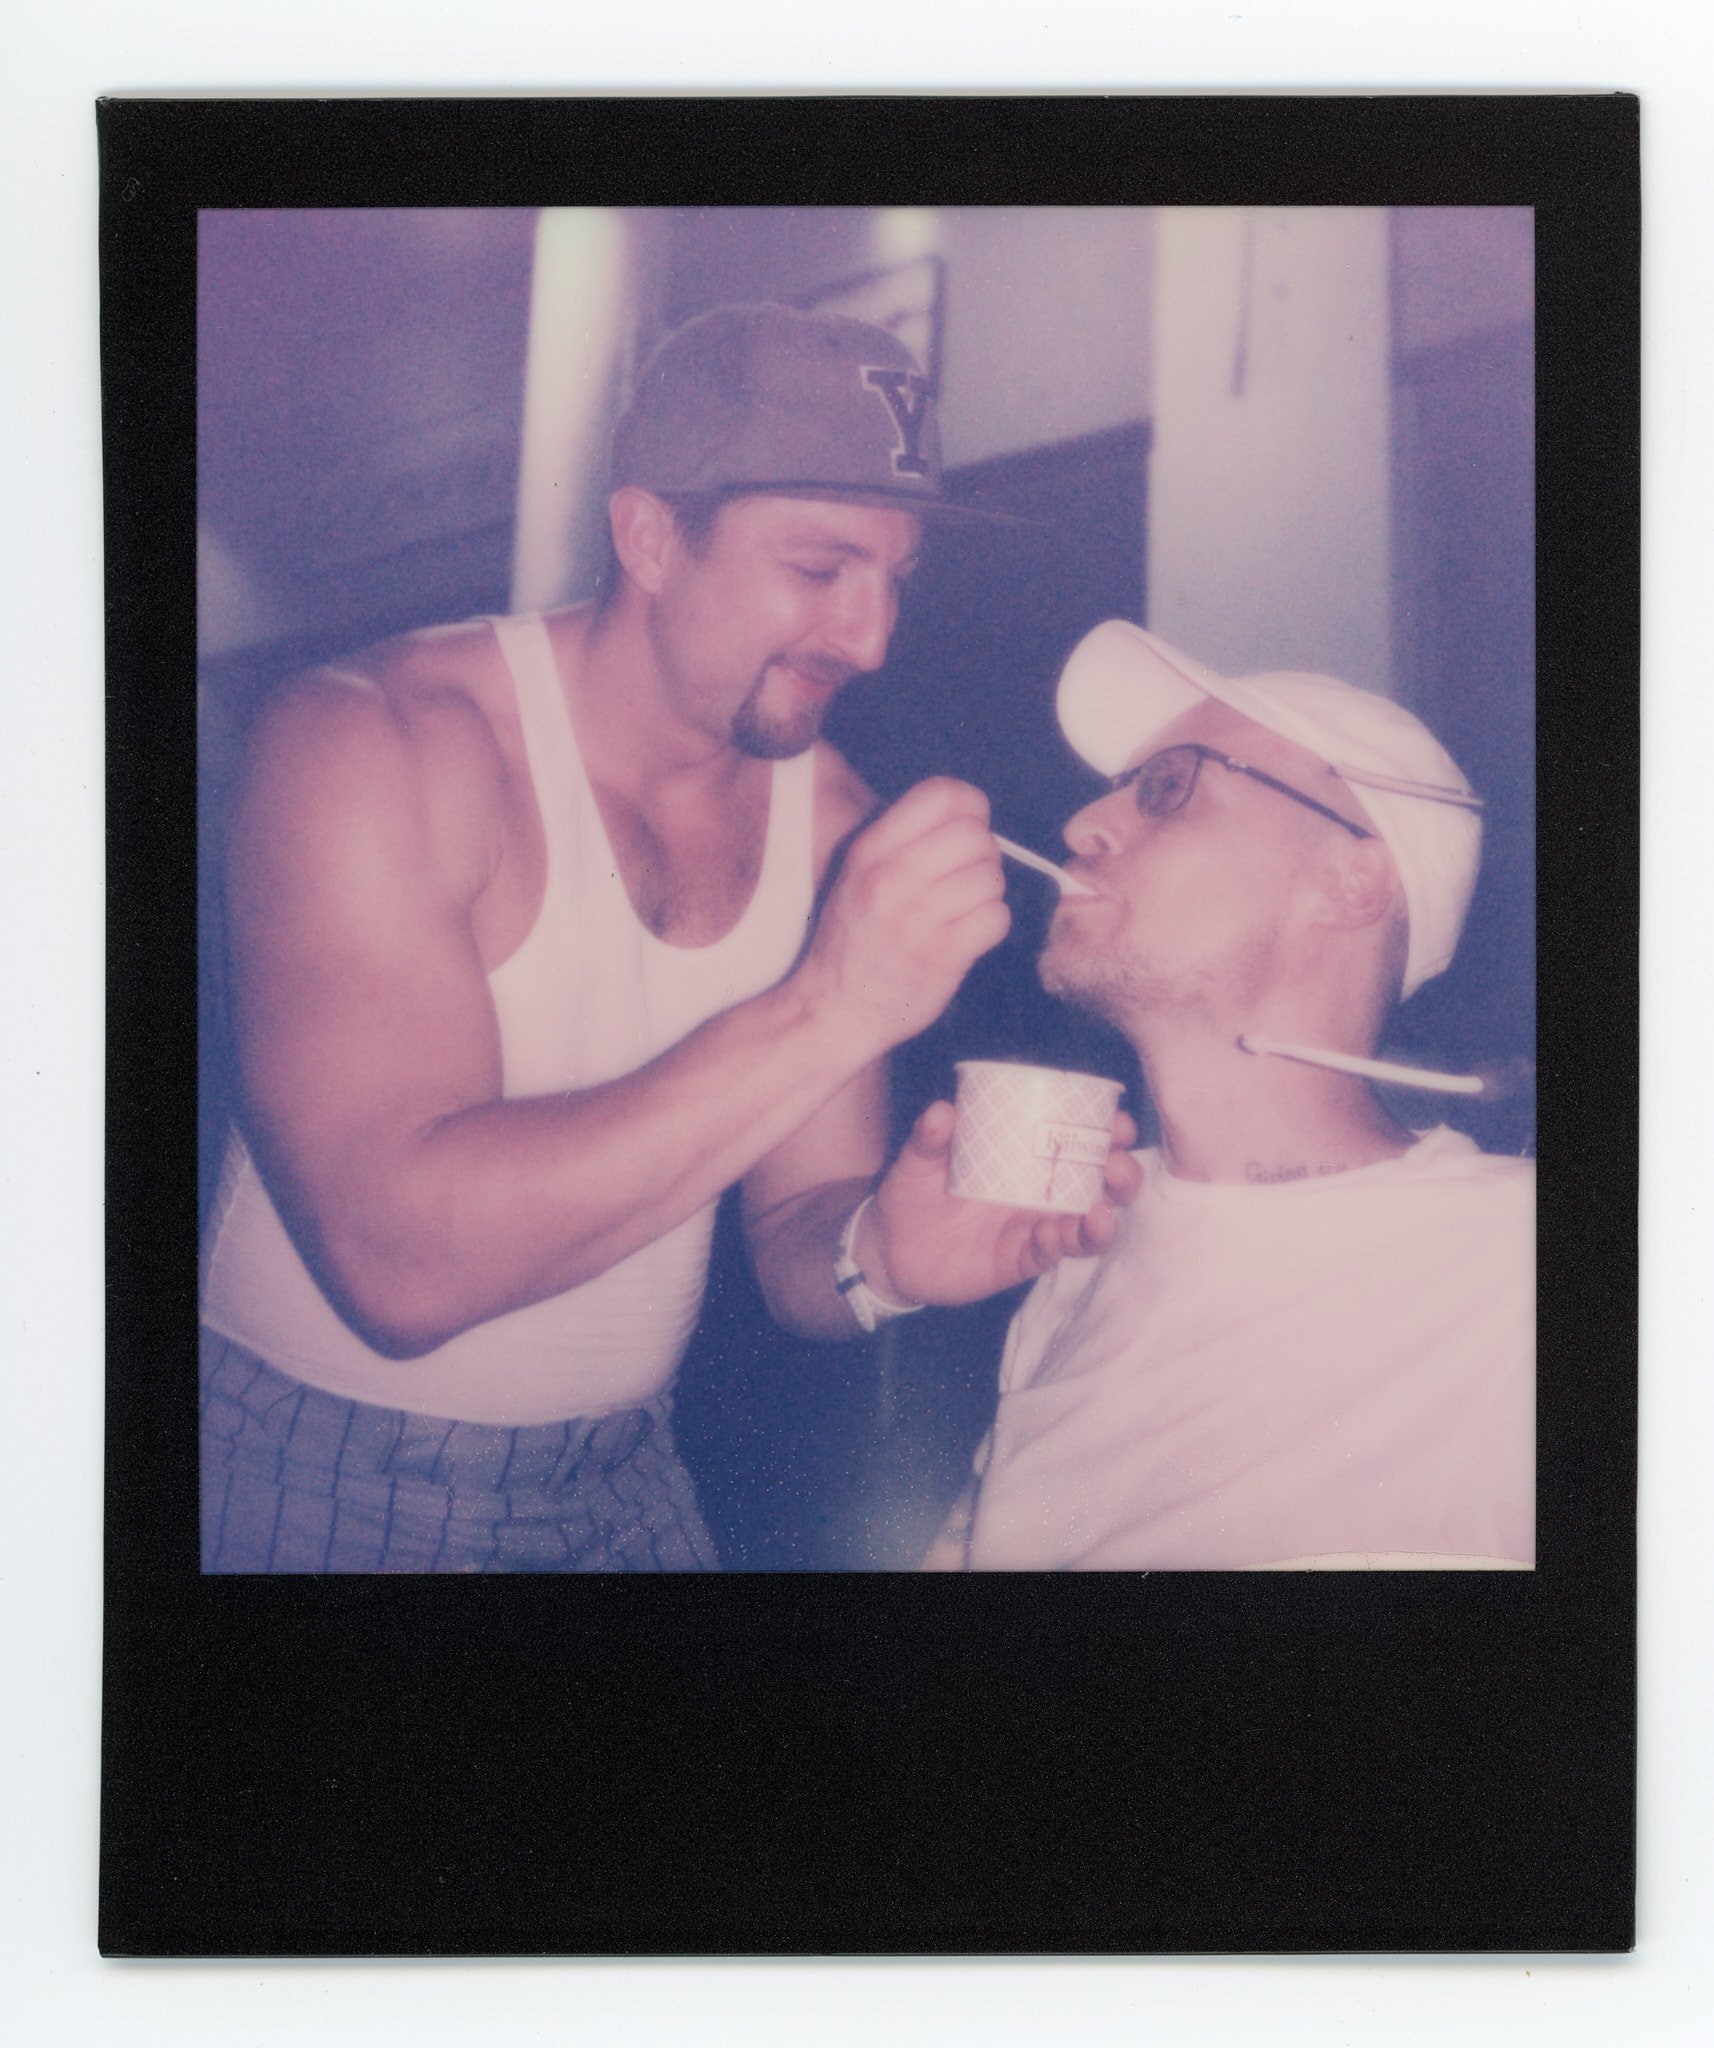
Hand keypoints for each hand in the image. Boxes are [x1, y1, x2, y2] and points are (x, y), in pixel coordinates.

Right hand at [798, 779, 1009, 1060]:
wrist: (835, 1009)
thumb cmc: (851, 939)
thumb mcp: (856, 874)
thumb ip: (901, 838)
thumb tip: (964, 811)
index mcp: (871, 850)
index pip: (942, 793)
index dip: (970, 806)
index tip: (967, 828)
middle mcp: (893, 878)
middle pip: (975, 835)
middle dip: (982, 854)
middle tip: (967, 877)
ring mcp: (919, 918)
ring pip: (991, 877)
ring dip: (987, 893)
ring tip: (963, 909)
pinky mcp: (943, 956)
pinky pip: (996, 919)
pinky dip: (991, 925)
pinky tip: (969, 934)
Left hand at [860, 1101, 1142, 1307]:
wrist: (889, 1250)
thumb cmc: (912, 1195)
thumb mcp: (916, 1161)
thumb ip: (929, 1138)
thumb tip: (943, 1111)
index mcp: (1027, 1157)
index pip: (1079, 1138)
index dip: (1108, 1130)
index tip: (1118, 1122)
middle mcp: (1041, 1190)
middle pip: (1101, 1182)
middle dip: (1122, 1173)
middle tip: (1117, 1165)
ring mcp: (1035, 1226)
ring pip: (1087, 1223)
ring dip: (1103, 1217)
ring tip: (1101, 1211)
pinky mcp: (1021, 1258)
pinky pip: (1051, 1253)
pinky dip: (1059, 1244)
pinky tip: (1053, 1234)